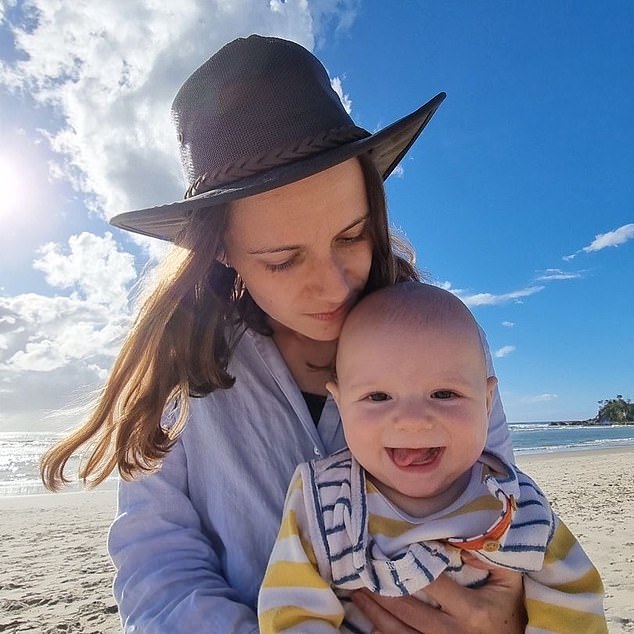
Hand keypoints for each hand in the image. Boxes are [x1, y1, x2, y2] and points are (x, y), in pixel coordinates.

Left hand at [352, 563, 525, 633]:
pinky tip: (371, 621)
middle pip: (409, 611)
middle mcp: (455, 633)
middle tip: (362, 574)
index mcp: (473, 611)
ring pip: (400, 633)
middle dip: (382, 592)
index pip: (434, 584)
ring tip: (358, 595)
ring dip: (376, 614)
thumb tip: (458, 539)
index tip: (390, 550)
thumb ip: (488, 556)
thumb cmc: (510, 610)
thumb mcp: (509, 581)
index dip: (411, 567)